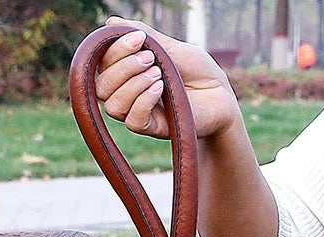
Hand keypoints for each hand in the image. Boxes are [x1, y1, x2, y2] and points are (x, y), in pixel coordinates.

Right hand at [97, 17, 241, 141]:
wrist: (222, 95)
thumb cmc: (197, 71)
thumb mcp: (171, 47)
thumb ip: (143, 36)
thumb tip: (111, 20)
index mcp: (126, 74)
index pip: (102, 65)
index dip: (115, 50)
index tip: (139, 38)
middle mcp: (126, 95)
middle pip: (102, 87)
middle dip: (123, 68)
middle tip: (151, 58)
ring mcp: (135, 113)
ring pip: (113, 106)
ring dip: (134, 85)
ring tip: (159, 74)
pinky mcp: (149, 128)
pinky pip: (132, 120)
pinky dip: (144, 101)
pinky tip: (161, 88)